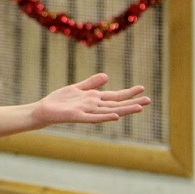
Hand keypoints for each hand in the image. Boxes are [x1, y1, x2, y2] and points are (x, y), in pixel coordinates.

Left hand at [33, 73, 150, 128]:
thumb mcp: (78, 88)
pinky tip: (115, 116)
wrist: (45, 110)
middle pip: (116, 104)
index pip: (115, 96)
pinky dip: (104, 116)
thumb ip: (91, 83)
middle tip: (149, 100)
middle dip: (132, 102)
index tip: (142, 88)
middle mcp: (94, 106)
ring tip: (139, 108)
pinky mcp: (78, 116)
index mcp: (94, 99)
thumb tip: (107, 76)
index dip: (128, 93)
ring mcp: (87, 112)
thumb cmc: (60, 100)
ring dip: (124, 110)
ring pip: (109, 111)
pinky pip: (93, 117)